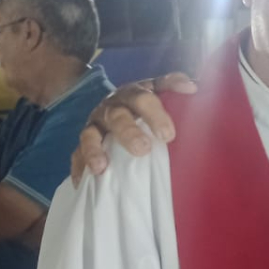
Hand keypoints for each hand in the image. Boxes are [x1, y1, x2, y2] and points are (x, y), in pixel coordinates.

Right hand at [71, 72, 196, 186]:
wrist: (114, 103)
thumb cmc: (143, 104)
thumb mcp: (158, 90)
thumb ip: (173, 86)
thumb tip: (192, 86)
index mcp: (132, 94)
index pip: (143, 99)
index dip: (154, 115)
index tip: (168, 135)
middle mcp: (111, 107)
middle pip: (117, 117)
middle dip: (128, 133)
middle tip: (143, 149)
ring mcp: (94, 125)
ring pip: (90, 135)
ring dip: (94, 150)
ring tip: (101, 167)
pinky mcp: (82, 143)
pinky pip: (76, 155)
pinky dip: (78, 167)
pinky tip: (82, 182)